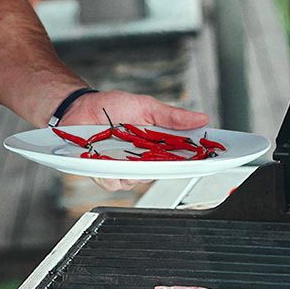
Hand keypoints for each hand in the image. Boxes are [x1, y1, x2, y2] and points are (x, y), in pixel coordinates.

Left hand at [60, 90, 209, 192]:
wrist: (80, 108)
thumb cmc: (112, 106)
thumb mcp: (146, 106)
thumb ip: (172, 116)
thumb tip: (201, 118)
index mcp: (157, 145)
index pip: (182, 158)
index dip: (196, 161)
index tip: (208, 159)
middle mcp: (142, 160)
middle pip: (161, 173)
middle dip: (162, 166)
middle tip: (156, 152)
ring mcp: (123, 168)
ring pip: (136, 181)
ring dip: (132, 168)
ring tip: (122, 150)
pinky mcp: (104, 173)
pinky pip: (113, 182)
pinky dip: (110, 172)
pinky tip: (104, 158)